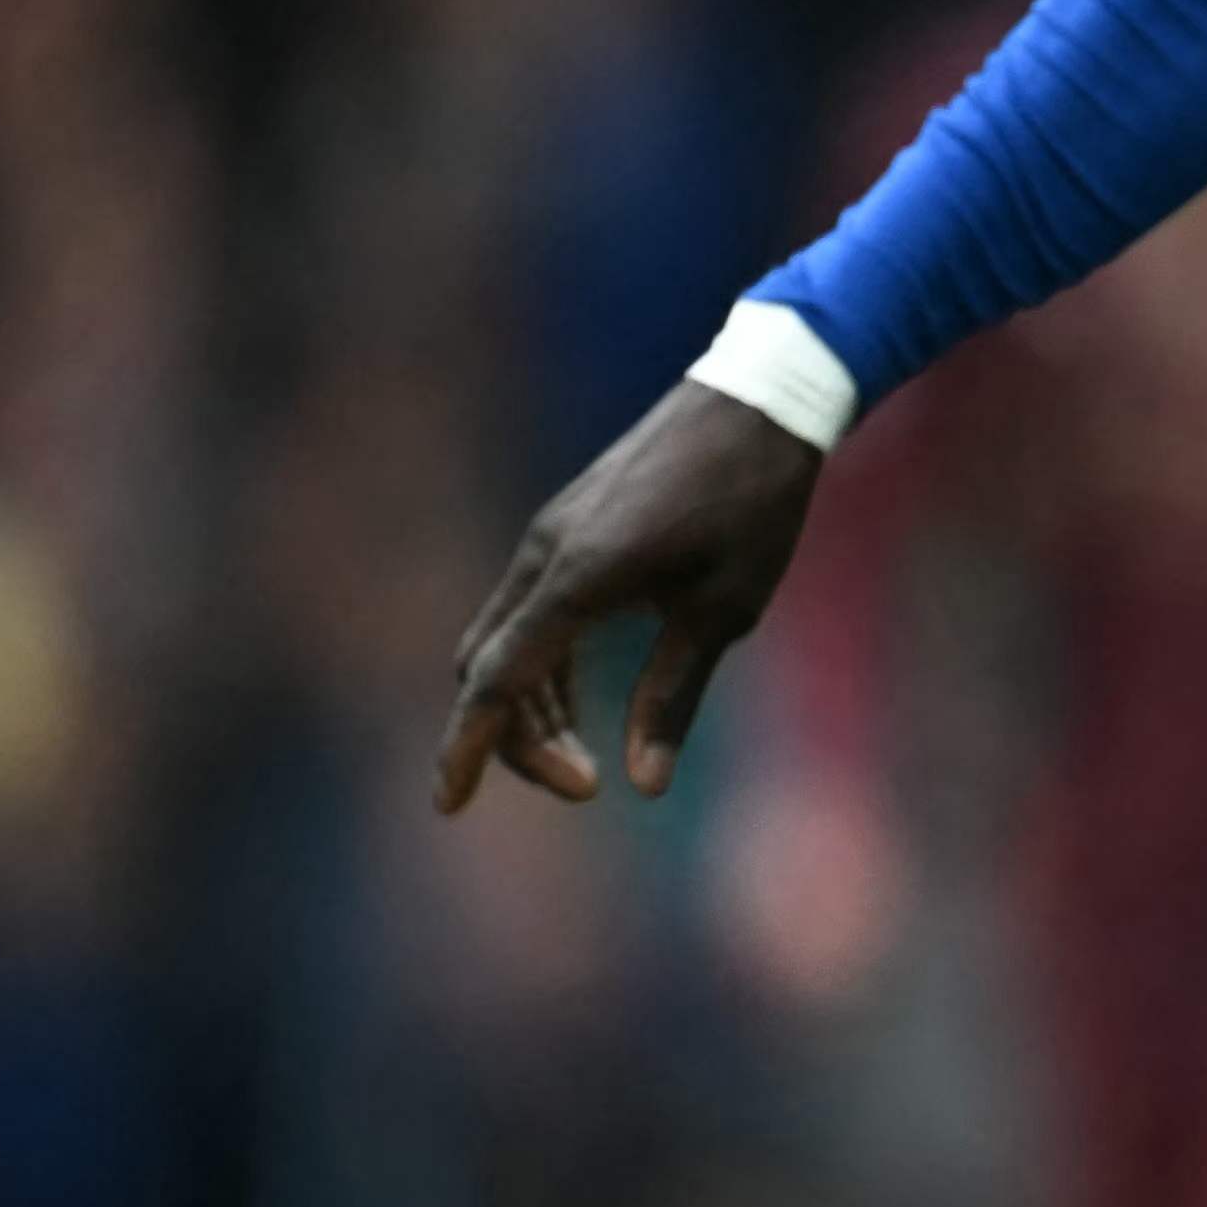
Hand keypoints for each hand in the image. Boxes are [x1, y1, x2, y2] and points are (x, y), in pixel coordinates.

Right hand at [436, 383, 822, 811]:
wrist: (759, 400)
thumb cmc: (754, 504)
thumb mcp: (726, 610)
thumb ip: (674, 696)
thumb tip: (643, 784)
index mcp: (578, 575)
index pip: (498, 679)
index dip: (469, 746)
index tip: (448, 805)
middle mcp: (545, 553)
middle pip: (488, 669)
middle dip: (515, 740)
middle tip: (585, 787)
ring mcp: (549, 537)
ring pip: (503, 642)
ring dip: (530, 708)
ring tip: (587, 762)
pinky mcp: (566, 529)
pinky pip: (527, 612)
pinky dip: (541, 666)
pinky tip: (580, 702)